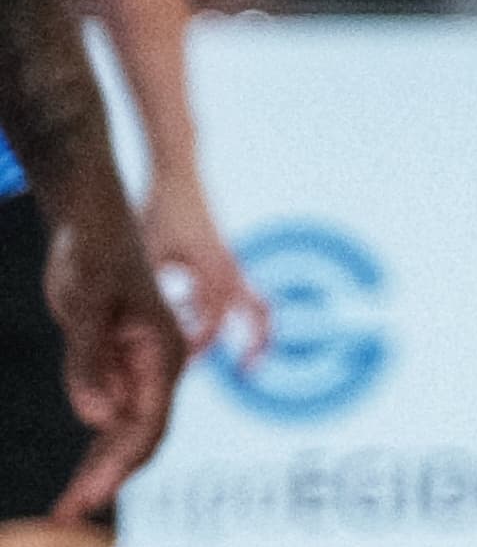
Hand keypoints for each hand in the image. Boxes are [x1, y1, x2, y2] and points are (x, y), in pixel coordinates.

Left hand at [41, 190, 184, 519]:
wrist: (90, 221)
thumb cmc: (95, 253)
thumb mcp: (87, 306)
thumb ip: (89, 362)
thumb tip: (96, 419)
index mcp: (163, 355)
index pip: (148, 424)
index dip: (120, 465)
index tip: (90, 497)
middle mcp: (155, 370)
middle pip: (138, 440)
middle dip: (105, 480)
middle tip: (67, 515)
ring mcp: (135, 371)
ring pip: (122, 436)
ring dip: (97, 473)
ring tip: (64, 511)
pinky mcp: (113, 368)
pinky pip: (108, 420)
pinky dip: (93, 450)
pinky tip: (75, 479)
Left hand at [138, 167, 269, 371]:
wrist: (176, 175)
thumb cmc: (159, 211)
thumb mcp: (150, 253)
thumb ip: (157, 291)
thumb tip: (147, 327)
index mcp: (213, 271)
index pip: (210, 325)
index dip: (193, 347)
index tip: (174, 360)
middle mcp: (230, 268)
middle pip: (259, 314)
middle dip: (257, 344)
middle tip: (249, 371)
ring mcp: (232, 262)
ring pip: (254, 303)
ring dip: (247, 328)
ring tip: (242, 355)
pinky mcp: (225, 257)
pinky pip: (238, 291)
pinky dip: (226, 309)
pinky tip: (194, 314)